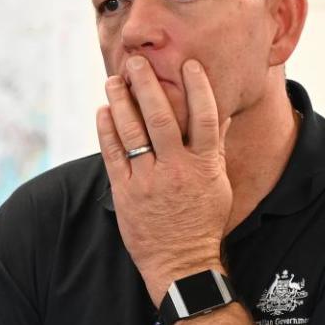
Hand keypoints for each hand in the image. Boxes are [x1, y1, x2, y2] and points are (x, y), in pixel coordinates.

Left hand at [96, 56, 232, 305]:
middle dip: (147, 85)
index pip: (205, 117)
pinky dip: (107, 130)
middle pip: (160, 117)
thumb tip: (220, 115)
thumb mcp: (219, 184)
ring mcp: (150, 180)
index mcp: (205, 165)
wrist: (182, 262)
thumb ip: (216, 149)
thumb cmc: (203, 221)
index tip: (187, 63)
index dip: (197, 87)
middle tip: (135, 62)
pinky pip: (114, 154)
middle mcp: (177, 169)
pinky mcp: (126, 191)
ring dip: (120, 102)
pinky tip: (103, 112)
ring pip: (132, 132)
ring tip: (113, 80)